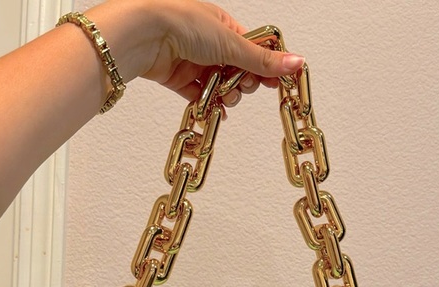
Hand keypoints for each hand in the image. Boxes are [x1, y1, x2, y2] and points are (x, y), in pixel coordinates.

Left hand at [86, 0, 304, 107]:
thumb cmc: (180, 22)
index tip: (276, 81)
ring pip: (219, 86)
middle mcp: (208, 42)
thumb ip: (262, 60)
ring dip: (226, 95)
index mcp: (223, 25)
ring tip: (225, 95)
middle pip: (237, 70)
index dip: (265, 66)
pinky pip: (200, 97)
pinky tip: (217, 110)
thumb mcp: (230, 42)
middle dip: (243, 82)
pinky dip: (209, 104)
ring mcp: (193, 61)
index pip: (252, 48)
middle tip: (244, 86)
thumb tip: (295, 62)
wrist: (143, 35)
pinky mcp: (178, 79)